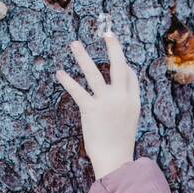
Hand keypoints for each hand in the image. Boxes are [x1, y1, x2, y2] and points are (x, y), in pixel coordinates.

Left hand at [56, 33, 140, 180]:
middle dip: (113, 47)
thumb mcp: (128, 123)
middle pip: (118, 66)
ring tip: (74, 44)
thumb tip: (118, 96)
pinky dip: (68, 81)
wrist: (115, 159)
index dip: (124, 66)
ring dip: (83, 56)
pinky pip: (78, 90)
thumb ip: (125, 106)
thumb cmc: (119, 144)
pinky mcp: (91, 109)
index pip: (130, 76)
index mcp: (133, 101)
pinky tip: (60, 73)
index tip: (118, 59)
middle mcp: (121, 98)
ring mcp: (106, 102)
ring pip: (94, 72)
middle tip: (107, 32)